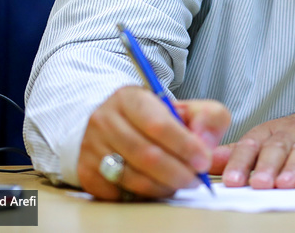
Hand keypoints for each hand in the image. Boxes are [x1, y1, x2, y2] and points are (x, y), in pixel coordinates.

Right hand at [78, 86, 229, 200]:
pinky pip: (119, 193)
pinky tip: (157, 186)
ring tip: (181, 183)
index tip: (204, 160)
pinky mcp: (87, 172)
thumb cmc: (157, 118)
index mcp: (130, 98)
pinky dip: (143, 195)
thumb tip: (206, 143)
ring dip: (164, 186)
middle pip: (146, 155)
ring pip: (133, 177)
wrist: (116, 124)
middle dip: (178, 172)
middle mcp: (104, 120)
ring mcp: (92, 147)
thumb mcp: (185, 108)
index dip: (185, 145)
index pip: (158, 124)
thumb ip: (207, 118)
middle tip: (196, 180)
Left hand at [211, 102, 294, 188]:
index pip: (252, 144)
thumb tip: (209, 160)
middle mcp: (293, 131)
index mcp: (272, 131)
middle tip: (259, 184)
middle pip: (277, 147)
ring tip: (285, 184)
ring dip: (293, 167)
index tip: (232, 181)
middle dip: (267, 166)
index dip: (241, 162)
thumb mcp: (269, 140)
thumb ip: (241, 153)